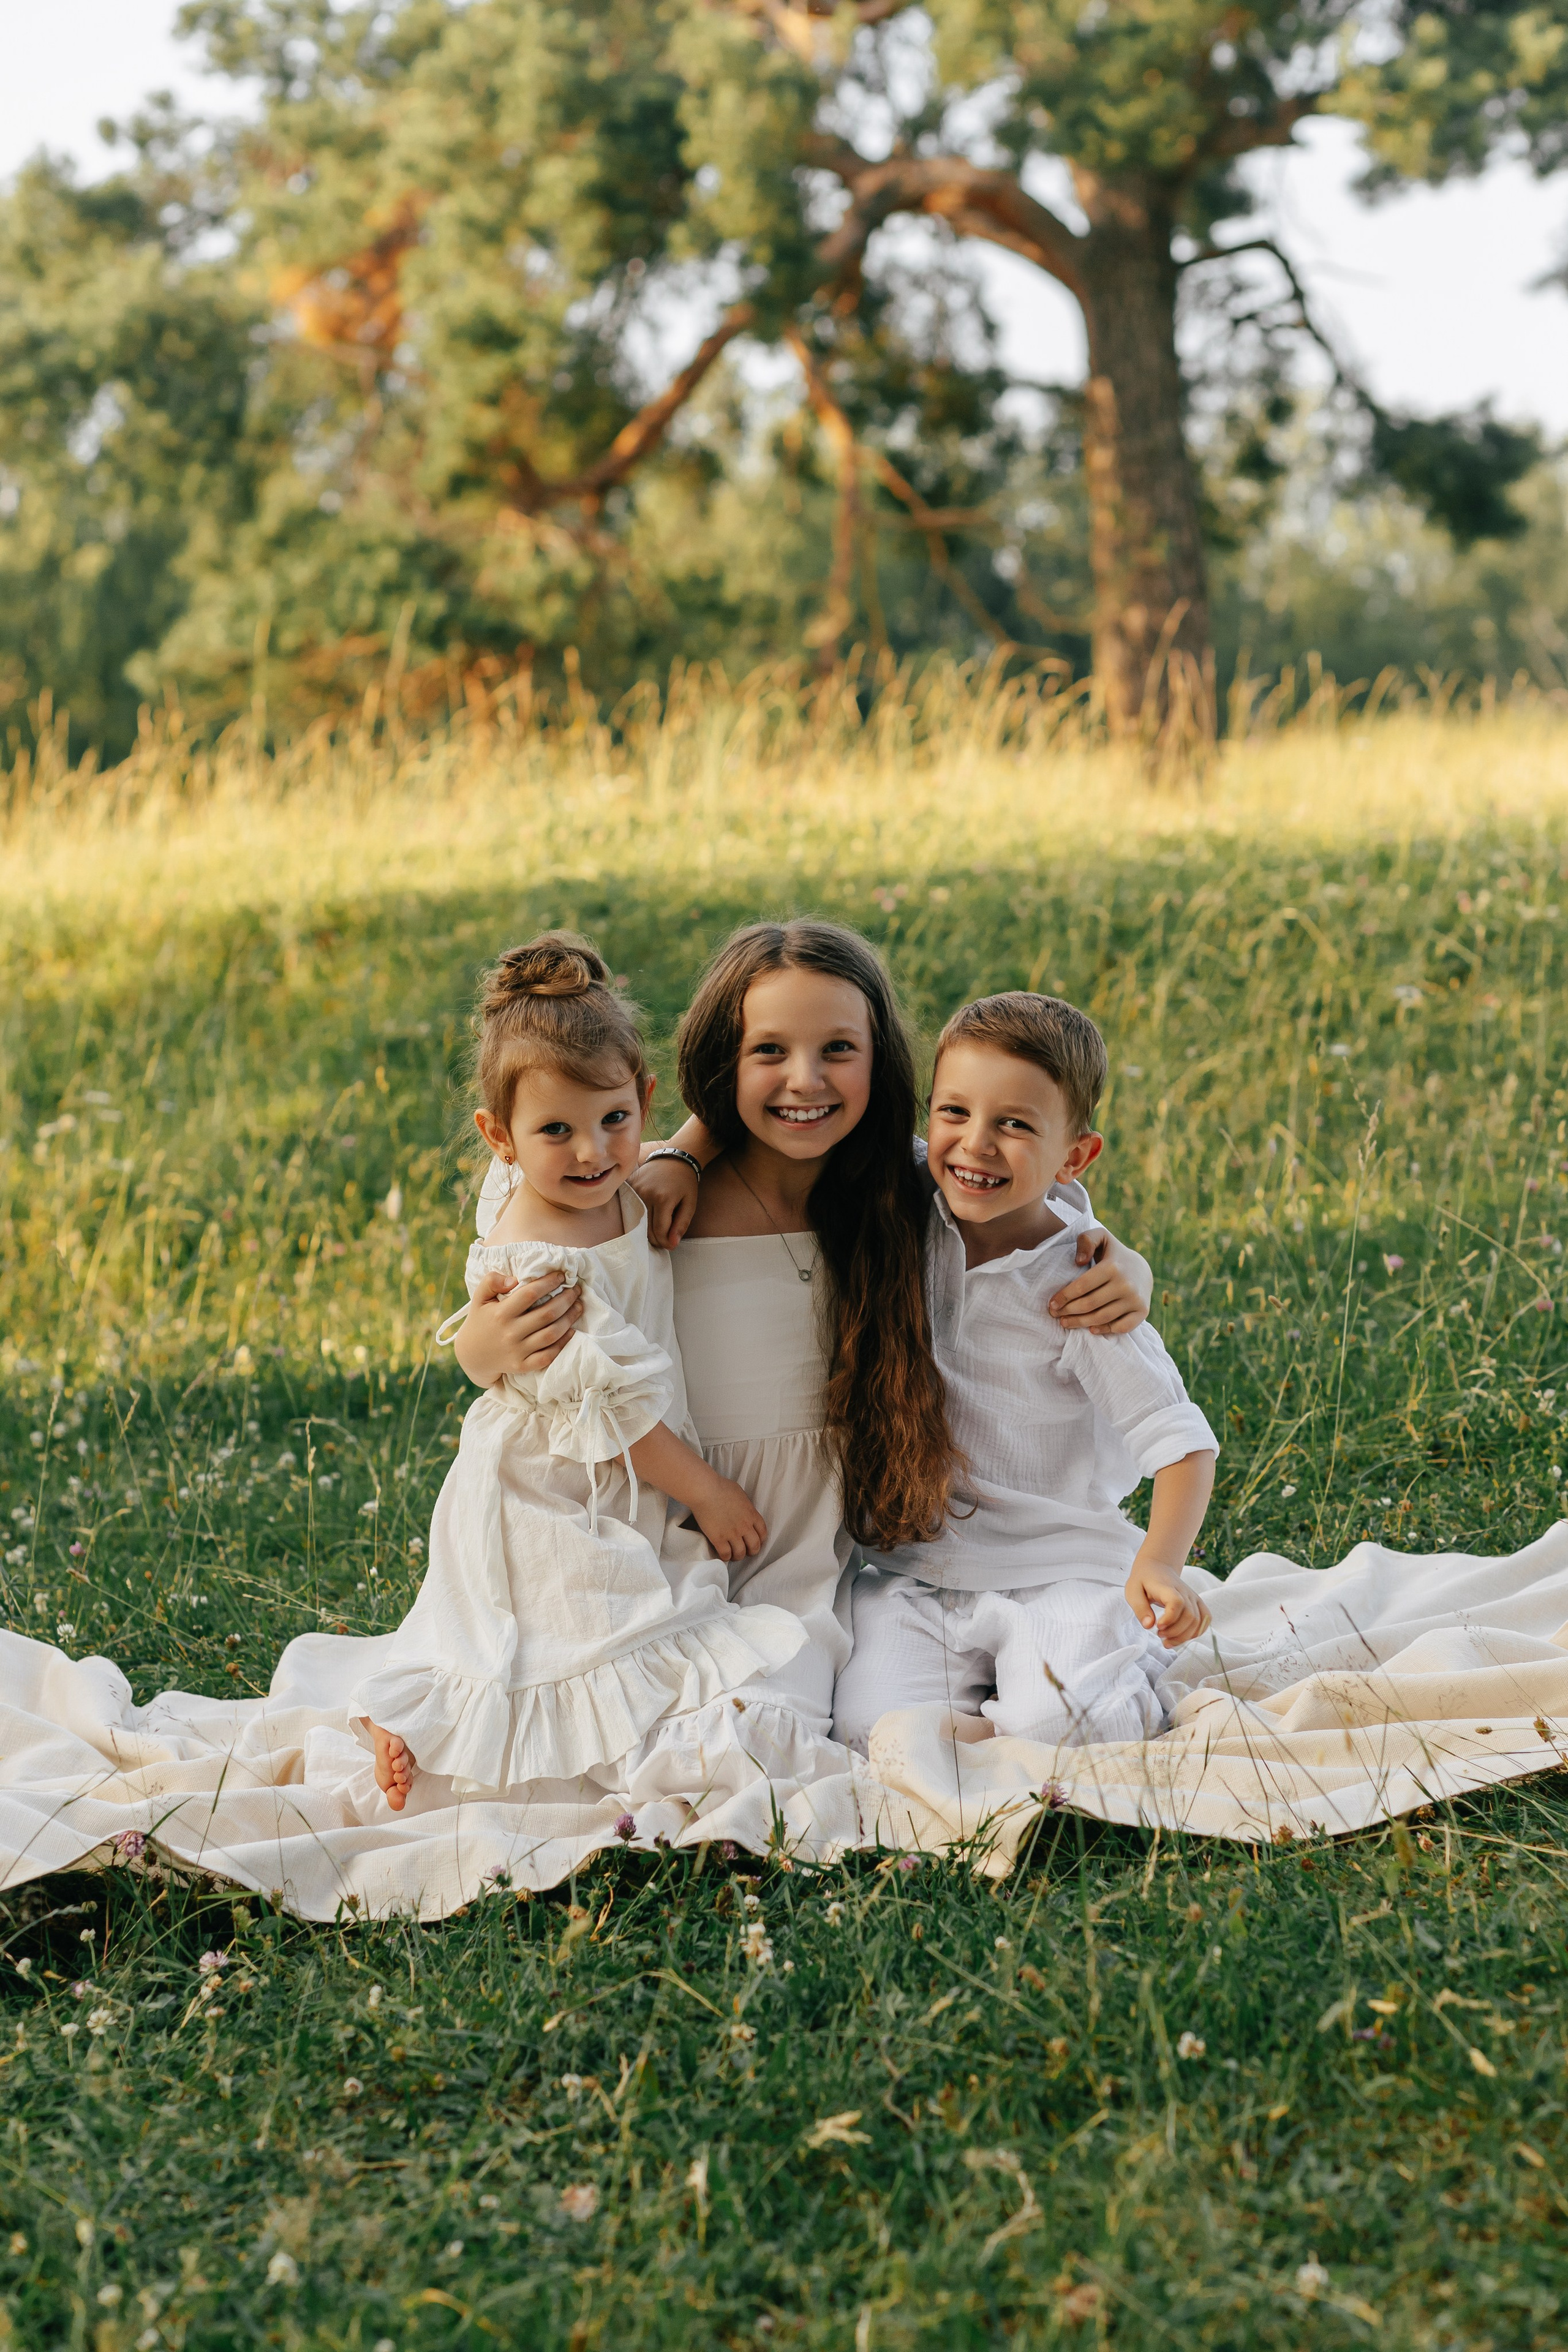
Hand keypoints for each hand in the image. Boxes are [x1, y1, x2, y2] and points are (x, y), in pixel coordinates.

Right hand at [451, 1268, 582, 1385]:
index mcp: (500, 1313)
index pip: (530, 1294)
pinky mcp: (523, 1365)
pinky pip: (548, 1356)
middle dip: (566, 1299)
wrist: (471, 1355)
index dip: (549, 1283)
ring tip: (579, 1306)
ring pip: (551, 1334)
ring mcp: (518, 1351)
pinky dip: (563, 1344)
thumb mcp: (479, 1298)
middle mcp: (510, 1332)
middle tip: (576, 1290)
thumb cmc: (480, 1320)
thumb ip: (491, 1281)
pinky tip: (571, 1330)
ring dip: (569, 1319)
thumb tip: (514, 1279)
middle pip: (547, 1314)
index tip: (561, 1276)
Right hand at [631, 1152, 699, 1248]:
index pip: (659, 1231)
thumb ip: (681, 1224)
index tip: (671, 1245)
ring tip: (658, 1229)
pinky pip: (630, 1209)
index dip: (666, 1242)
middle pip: (646, 1229)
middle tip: (665, 1239)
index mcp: (663, 1199)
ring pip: (637, 1221)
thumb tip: (672, 1244)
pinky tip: (647, 1217)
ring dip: (647, 1230)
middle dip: (657, 1239)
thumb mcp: (690, 1203)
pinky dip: (638, 1217)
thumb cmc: (685, 1182)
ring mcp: (635, 1190)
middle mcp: (646, 1194)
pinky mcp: (629, 1187)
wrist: (674, 1158)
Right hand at [690, 1472, 766, 1563]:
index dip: (760, 1541)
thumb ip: (745, 1506)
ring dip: (738, 1556)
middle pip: (754, 1546)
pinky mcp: (718, 1539)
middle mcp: (745, 1526)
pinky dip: (725, 1557)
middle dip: (752, 1551)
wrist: (705, 1490)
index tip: (756, 1542)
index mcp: (752, 1514)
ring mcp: (732, 1533)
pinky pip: (726, 1554)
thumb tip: (744, 1511)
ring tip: (733, 1555)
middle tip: (746, 1551)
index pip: (763, 1533)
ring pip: (740, 1553)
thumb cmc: (720, 1487)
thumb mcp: (741, 1494)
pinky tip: (723, 1555)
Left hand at [1049, 1232, 1151, 1334]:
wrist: (1142, 1269)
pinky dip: (1105, 1330)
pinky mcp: (1143, 1312)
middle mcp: (1126, 1284)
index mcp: (1113, 1267)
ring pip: (1102, 1318)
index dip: (1064, 1297)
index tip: (1052, 1304)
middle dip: (1068, 1311)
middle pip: (1089, 1304)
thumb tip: (1079, 1261)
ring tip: (1065, 1322)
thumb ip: (1086, 1240)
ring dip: (1080, 1323)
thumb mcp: (1101, 1238)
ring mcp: (1135, 1299)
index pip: (1082, 1286)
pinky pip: (1121, 1327)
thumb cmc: (1113, 1254)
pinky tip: (1091, 1329)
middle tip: (1055, 1315)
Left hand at [1125, 1556, 1210, 1648]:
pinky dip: (1196, 1632)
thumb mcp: (1133, 1592)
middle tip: (1160, 1635)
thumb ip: (1140, 1609)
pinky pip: (1205, 1619)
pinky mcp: (1197, 1602)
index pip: (1176, 1602)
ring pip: (1198, 1621)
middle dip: (1175, 1632)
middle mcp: (1184, 1592)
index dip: (1170, 1619)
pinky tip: (1182, 1636)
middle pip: (1189, 1616)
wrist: (1157, 1567)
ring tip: (1168, 1640)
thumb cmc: (1144, 1581)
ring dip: (1184, 1636)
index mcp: (1167, 1588)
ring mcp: (1193, 1597)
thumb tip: (1149, 1626)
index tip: (1158, 1626)